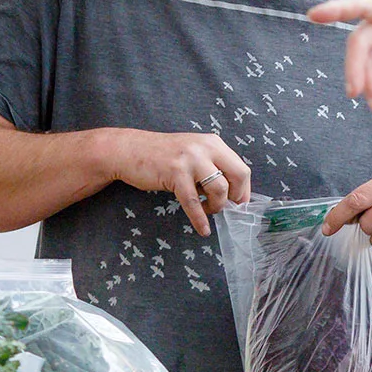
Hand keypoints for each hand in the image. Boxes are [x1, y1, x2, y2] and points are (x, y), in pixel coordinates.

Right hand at [109, 131, 250, 235]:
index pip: (241, 168)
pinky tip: (202, 228)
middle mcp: (205, 147)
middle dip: (236, 197)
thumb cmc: (161, 156)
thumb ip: (212, 166)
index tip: (238, 203)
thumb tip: (231, 192)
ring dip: (215, 206)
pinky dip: (199, 219)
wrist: (129, 150)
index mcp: (213, 143)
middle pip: (238, 175)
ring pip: (219, 189)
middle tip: (227, 208)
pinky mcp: (175, 172)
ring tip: (206, 209)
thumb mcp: (193, 153)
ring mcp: (190, 159)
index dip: (243, 190)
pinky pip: (193, 202)